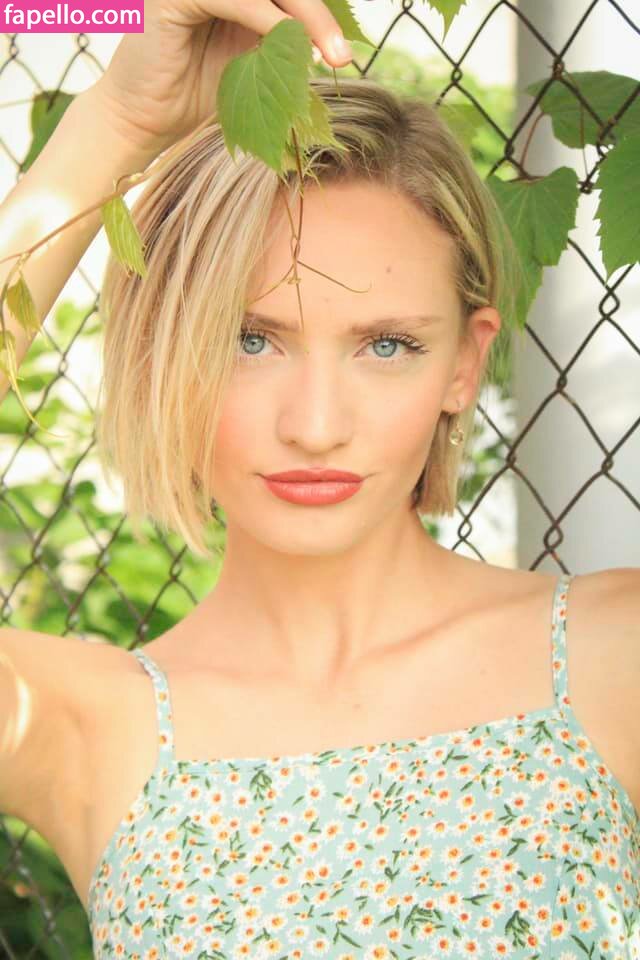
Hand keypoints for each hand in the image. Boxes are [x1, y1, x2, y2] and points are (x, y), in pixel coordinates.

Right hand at [90, 0, 352, 159]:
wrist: (144, 121)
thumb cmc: (195, 99)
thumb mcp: (251, 67)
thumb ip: (282, 45)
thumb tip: (333, 43)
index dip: (317, 15)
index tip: (345, 50)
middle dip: (318, 15)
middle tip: (345, 55)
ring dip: (306, 17)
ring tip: (330, 55)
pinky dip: (270, 22)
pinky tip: (292, 49)